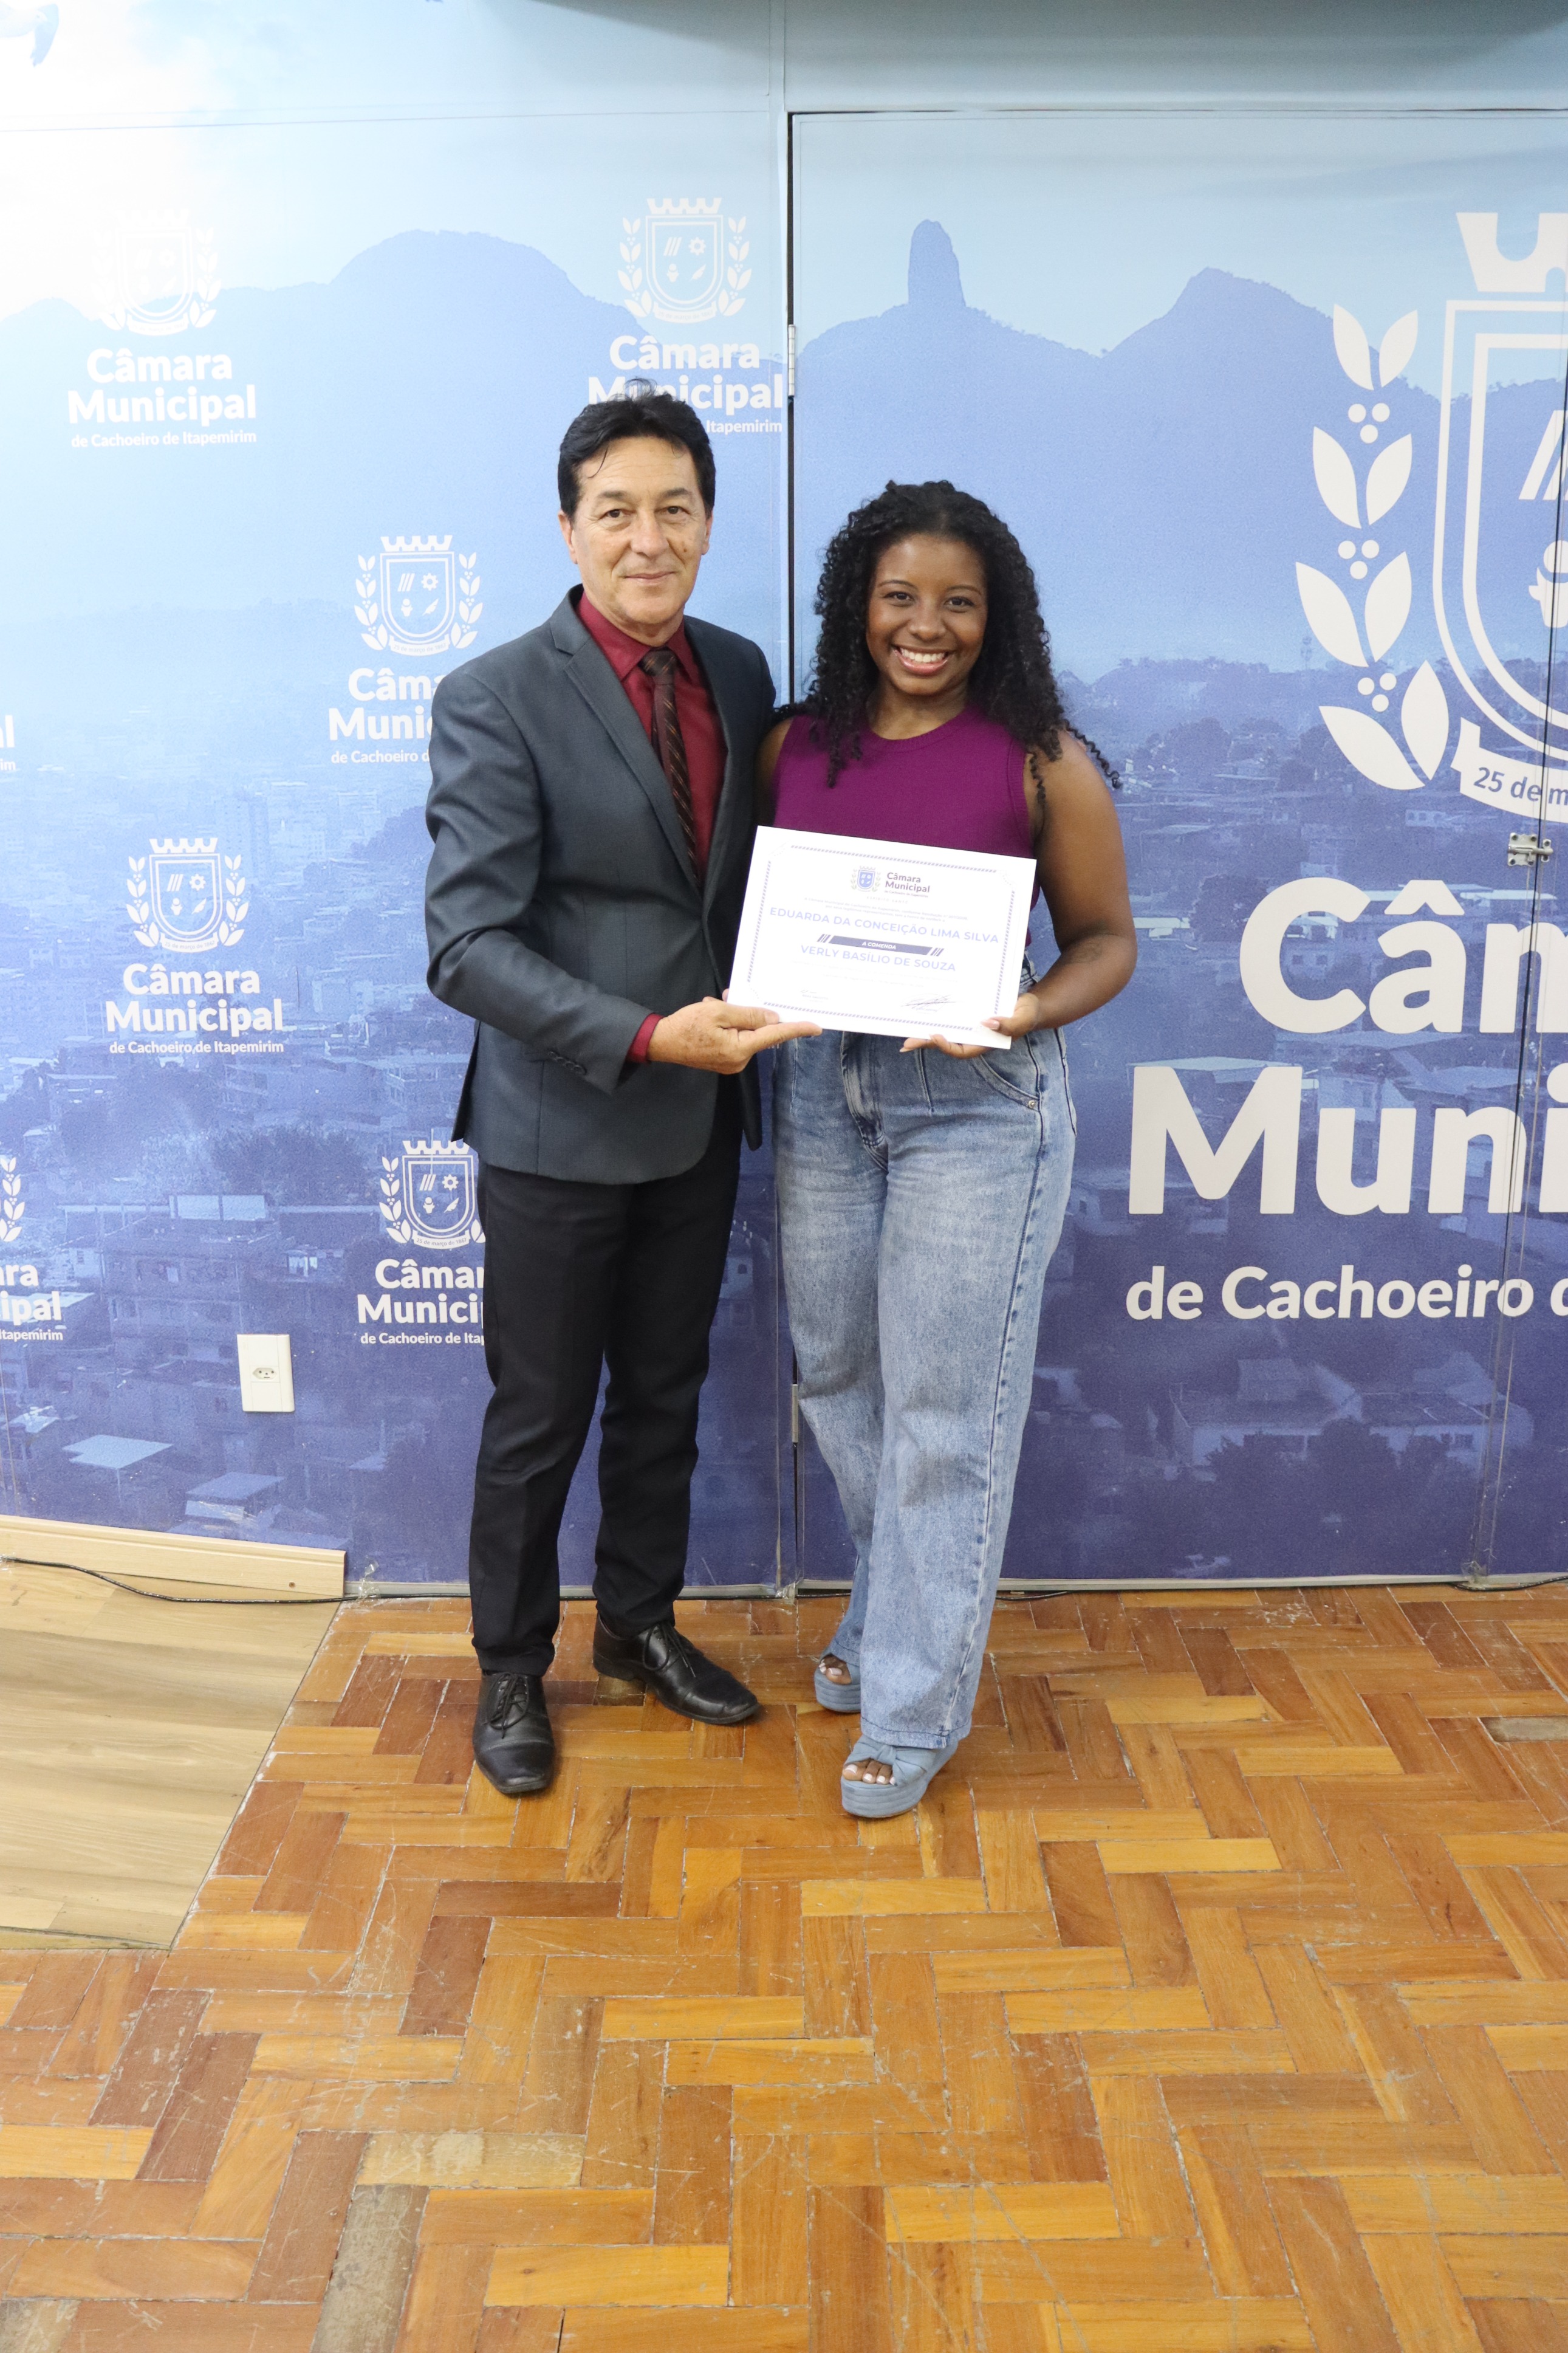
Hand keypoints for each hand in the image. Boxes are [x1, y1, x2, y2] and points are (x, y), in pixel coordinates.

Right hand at [648, 996, 820, 1071]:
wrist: (660, 1042)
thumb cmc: (686, 1026)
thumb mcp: (718, 1012)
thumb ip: (748, 1014)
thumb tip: (773, 1019)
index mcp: (740, 1049)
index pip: (774, 1036)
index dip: (796, 1029)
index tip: (816, 1027)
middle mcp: (739, 1061)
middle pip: (759, 1033)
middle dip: (750, 1013)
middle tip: (731, 998)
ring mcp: (731, 1063)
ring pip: (746, 1034)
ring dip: (736, 1017)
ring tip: (715, 1005)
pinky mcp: (724, 1061)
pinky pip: (736, 1039)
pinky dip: (729, 1025)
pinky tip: (713, 1014)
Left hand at [900, 992, 1040, 1058]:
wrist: (1028, 1006)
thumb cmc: (1027, 1013)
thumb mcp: (1023, 1018)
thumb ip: (1009, 1024)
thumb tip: (987, 1023)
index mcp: (986, 1043)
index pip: (962, 1051)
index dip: (947, 1046)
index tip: (935, 1036)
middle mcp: (974, 1039)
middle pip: (947, 1045)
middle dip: (926, 1044)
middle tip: (906, 1043)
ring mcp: (970, 1029)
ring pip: (945, 1034)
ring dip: (925, 1036)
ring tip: (905, 1037)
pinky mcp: (968, 1018)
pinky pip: (949, 1022)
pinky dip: (936, 1021)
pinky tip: (921, 1018)